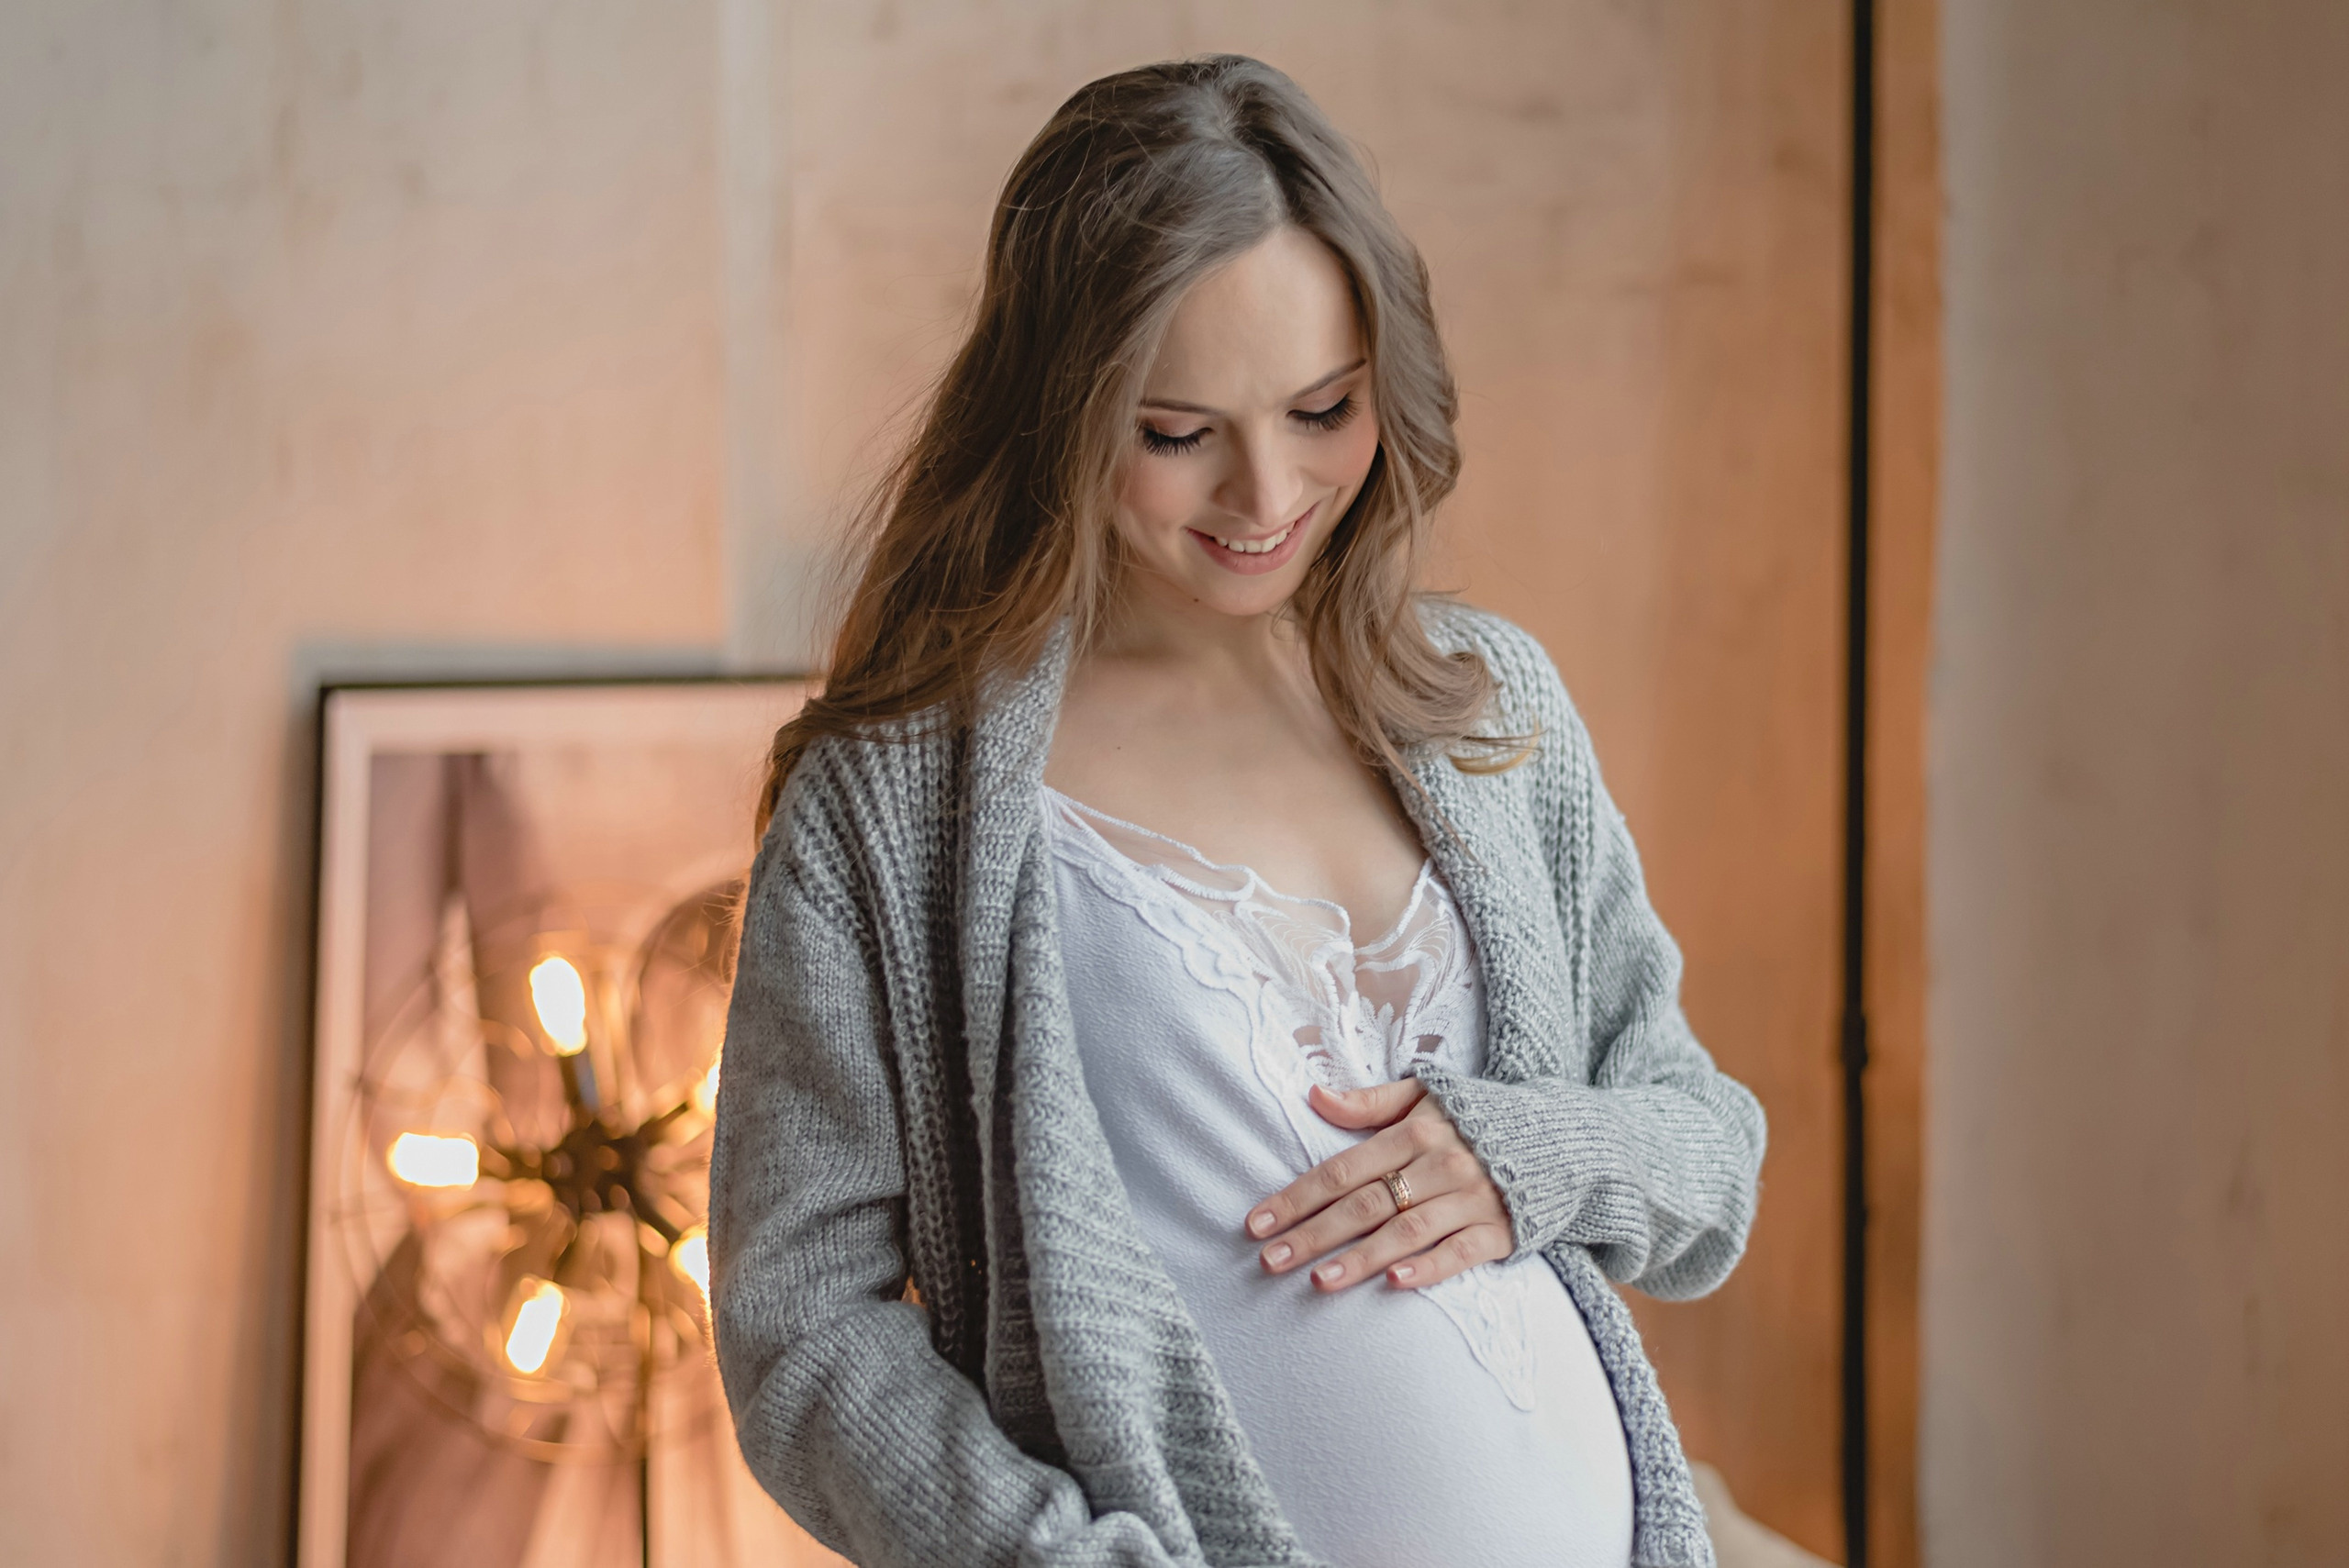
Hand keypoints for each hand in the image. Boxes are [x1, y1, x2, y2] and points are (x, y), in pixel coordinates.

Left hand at [1244, 1078, 1513, 1291]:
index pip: (1344, 1169)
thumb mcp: (1427, 1095)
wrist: (1564, 1138)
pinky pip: (1461, 1252)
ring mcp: (1473, 1199)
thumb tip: (1314, 1095)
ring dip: (1361, 1257)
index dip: (1297, 1196)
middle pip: (1367, 1204)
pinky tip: (1395, 1282)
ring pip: (1407, 1231)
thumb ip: (1370, 1101)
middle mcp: (1441, 1164)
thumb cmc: (1480, 1118)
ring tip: (1318, 1281)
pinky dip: (1429, 1267)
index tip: (1257, 1222)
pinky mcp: (1502, 1230)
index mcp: (1416, 1131)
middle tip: (1270, 1260)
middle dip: (1314, 1234)